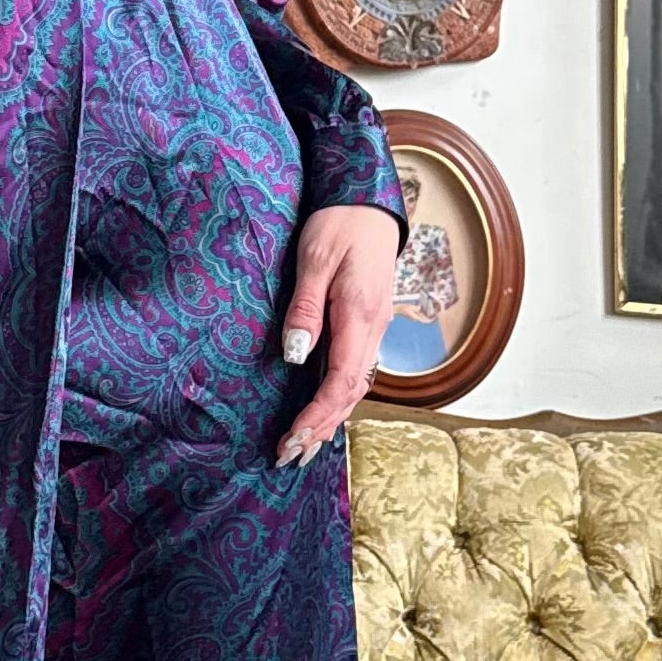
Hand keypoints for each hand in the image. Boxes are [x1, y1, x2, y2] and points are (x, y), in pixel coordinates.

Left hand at [274, 202, 401, 465]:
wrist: (368, 203)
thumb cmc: (339, 223)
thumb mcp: (315, 258)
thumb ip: (306, 308)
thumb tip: (296, 356)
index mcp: (361, 316)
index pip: (342, 381)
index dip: (318, 414)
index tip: (293, 437)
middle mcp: (373, 330)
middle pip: (350, 394)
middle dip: (321, 429)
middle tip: (288, 457)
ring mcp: (373, 329)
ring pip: (355, 387)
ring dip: (330, 420)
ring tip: (302, 449)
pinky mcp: (366, 325)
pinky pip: (354, 372)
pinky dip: (338, 400)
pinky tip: (323, 415)